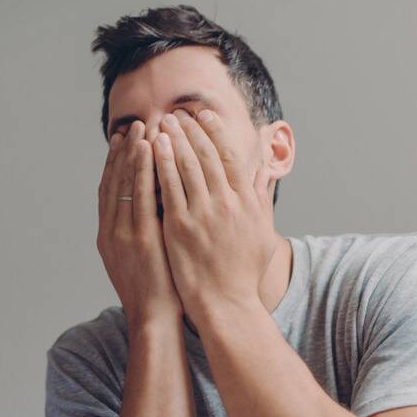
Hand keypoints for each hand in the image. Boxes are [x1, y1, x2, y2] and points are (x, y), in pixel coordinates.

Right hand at [97, 120, 182, 325]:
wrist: (155, 319)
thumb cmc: (157, 291)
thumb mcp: (142, 259)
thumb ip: (142, 232)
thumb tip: (155, 209)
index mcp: (107, 236)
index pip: (109, 190)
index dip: (115, 163)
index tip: (123, 140)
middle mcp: (110, 231)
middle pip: (113, 182)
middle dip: (123, 152)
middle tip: (132, 125)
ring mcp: (123, 234)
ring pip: (124, 184)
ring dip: (132, 154)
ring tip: (142, 129)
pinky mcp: (140, 238)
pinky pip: (141, 195)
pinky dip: (144, 171)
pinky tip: (151, 150)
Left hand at [152, 109, 278, 319]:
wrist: (226, 303)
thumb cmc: (243, 272)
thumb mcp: (262, 232)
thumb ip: (260, 198)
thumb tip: (265, 171)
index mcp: (246, 202)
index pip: (230, 156)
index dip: (215, 132)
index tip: (203, 116)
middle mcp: (226, 204)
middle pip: (205, 156)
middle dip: (190, 130)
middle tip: (177, 113)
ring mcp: (202, 215)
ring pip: (185, 167)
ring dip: (173, 140)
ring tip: (162, 123)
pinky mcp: (180, 227)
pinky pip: (168, 188)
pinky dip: (159, 165)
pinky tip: (150, 149)